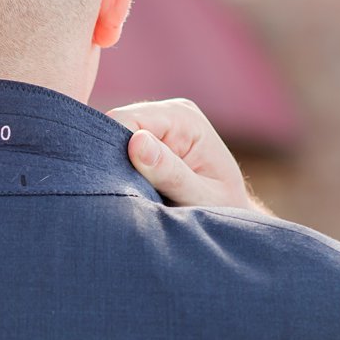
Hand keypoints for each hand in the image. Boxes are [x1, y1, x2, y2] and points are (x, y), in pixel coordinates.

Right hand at [106, 98, 271, 213]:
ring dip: (112, 169)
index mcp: (185, 119)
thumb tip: (136, 142)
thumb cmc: (223, 211)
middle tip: (116, 193)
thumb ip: (171, 173)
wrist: (230, 223)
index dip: (111, 146)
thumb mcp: (202, 197)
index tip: (110, 180)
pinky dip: (115, 173)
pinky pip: (116, 153)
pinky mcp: (144, 144)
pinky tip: (123, 191)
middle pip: (115, 126)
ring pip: (111, 140)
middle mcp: (168, 115)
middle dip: (111, 159)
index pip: (130, 120)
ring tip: (124, 196)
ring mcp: (155, 128)